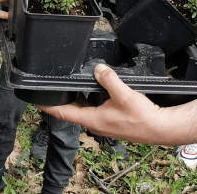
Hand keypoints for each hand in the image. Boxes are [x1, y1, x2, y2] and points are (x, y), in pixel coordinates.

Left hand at [39, 64, 162, 144]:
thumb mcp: (123, 94)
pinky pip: (95, 109)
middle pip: (71, 110)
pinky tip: (96, 90)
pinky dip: (90, 100)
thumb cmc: (142, 117)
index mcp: (92, 119)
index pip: (62, 113)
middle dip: (62, 99)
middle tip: (53, 87)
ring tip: (71, 85)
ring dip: (77, 98)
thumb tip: (98, 69)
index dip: (48, 106)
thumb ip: (109, 79)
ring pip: (84, 109)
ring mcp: (103, 124)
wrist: (160, 128)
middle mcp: (94, 124)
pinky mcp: (111, 122)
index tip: (36, 100)